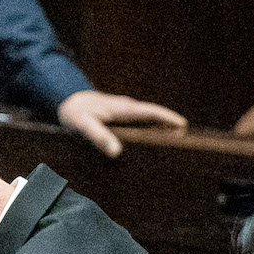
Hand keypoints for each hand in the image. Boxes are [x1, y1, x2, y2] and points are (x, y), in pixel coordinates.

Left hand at [56, 89, 186, 158]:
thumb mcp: (83, 125)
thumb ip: (99, 137)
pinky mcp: (122, 119)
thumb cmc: (75, 113)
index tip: (183, 126)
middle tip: (186, 143)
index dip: (167, 118)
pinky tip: (151, 148)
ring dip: (161, 131)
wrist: (66, 100)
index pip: (151, 112)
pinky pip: (140, 125)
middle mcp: (128, 109)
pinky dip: (149, 133)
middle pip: (154, 118)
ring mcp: (126, 113)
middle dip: (170, 127)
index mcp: (123, 109)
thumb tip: (116, 152)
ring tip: (174, 149)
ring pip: (148, 121)